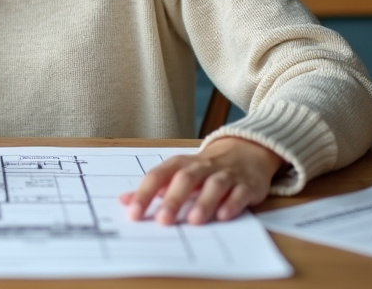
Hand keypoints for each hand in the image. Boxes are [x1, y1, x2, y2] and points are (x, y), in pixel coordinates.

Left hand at [118, 137, 284, 224]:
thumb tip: (124, 201)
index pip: (158, 176)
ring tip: (194, 221)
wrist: (247, 151)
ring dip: (204, 202)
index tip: (133, 213)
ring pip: (214, 184)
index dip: (145, 194)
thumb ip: (153, 188)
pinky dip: (232, 204)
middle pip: (186, 179)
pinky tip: (223, 216)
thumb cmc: (205, 168)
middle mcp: (202, 167)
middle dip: (174, 199)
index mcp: (181, 164)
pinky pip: (240, 192)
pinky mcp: (247, 184)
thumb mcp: (178, 173)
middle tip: (163, 220)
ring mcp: (226, 174)